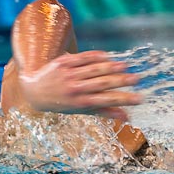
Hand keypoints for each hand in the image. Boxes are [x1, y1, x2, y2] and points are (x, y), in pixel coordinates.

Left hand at [18, 50, 141, 120]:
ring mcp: (69, 74)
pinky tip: (108, 56)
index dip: (124, 99)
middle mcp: (75, 88)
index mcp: (81, 102)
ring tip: (126, 66)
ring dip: (111, 67)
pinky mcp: (64, 62)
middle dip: (121, 81)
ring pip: (94, 69)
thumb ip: (104, 112)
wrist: (35, 91)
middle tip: (137, 79)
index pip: (107, 100)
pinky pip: (83, 57)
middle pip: (103, 83)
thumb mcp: (81, 110)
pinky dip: (96, 56)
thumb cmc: (62, 102)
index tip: (139, 98)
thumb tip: (127, 117)